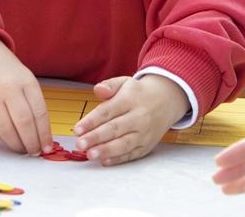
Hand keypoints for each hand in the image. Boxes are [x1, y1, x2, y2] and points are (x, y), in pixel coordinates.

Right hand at [0, 33, 52, 155]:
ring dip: (17, 145)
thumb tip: (41, 133)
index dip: (44, 133)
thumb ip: (33, 102)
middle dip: (32, 142)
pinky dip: (3, 138)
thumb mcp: (25, 78)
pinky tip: (10, 141)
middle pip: (24, 123)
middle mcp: (8, 90)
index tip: (47, 146)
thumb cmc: (6, 70)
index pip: (39, 113)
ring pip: (6, 129)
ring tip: (23, 150)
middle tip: (36, 152)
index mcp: (25, 82)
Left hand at [72, 74, 187, 165]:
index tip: (77, 129)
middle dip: (96, 138)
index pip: (108, 111)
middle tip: (80, 144)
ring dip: (106, 151)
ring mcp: (144, 133)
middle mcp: (139, 117)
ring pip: (124, 144)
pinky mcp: (147, 145)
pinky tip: (104, 161)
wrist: (167, 100)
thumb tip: (98, 90)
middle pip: (115, 129)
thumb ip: (109, 85)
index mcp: (130, 100)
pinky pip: (132, 154)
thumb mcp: (124, 82)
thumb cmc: (138, 93)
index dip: (91, 121)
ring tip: (90, 155)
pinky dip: (118, 159)